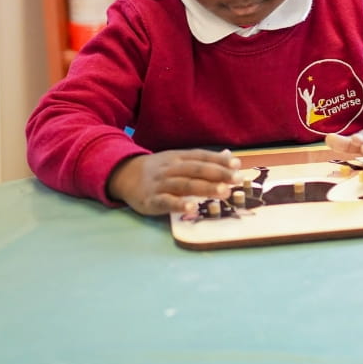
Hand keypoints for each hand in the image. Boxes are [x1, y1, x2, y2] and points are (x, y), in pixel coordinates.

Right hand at [107, 148, 241, 216]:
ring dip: (205, 188)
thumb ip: (203, 159)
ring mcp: (161, 184)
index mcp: (179, 157)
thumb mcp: (179, 159)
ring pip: (185, 184)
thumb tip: (230, 154)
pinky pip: (166, 202)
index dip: (219, 160)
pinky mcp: (152, 200)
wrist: (124, 175)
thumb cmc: (159, 170)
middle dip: (217, 174)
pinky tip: (192, 209)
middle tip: (237, 179)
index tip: (238, 165)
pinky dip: (179, 205)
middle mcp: (171, 168)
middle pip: (196, 170)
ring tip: (224, 192)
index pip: (201, 157)